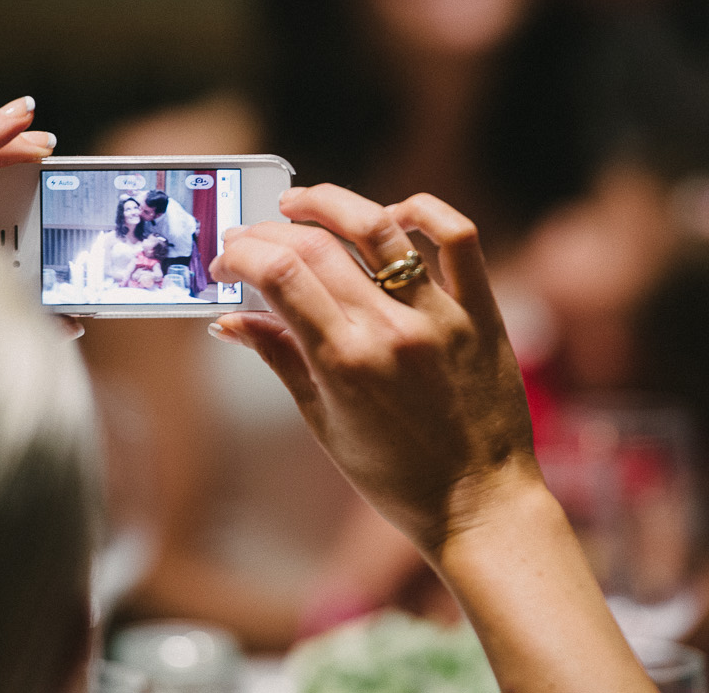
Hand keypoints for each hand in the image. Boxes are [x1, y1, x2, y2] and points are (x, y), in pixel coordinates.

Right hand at [208, 184, 538, 558]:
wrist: (481, 505)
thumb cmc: (397, 477)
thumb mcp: (324, 424)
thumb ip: (280, 360)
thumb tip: (229, 320)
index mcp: (345, 363)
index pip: (278, 275)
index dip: (242, 254)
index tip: (227, 260)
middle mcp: (391, 330)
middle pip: (316, 246)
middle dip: (268, 232)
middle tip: (250, 236)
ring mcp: (440, 316)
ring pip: (379, 226)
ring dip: (330, 203)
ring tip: (300, 203)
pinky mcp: (480, 312)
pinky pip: (458, 238)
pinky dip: (422, 211)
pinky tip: (392, 214)